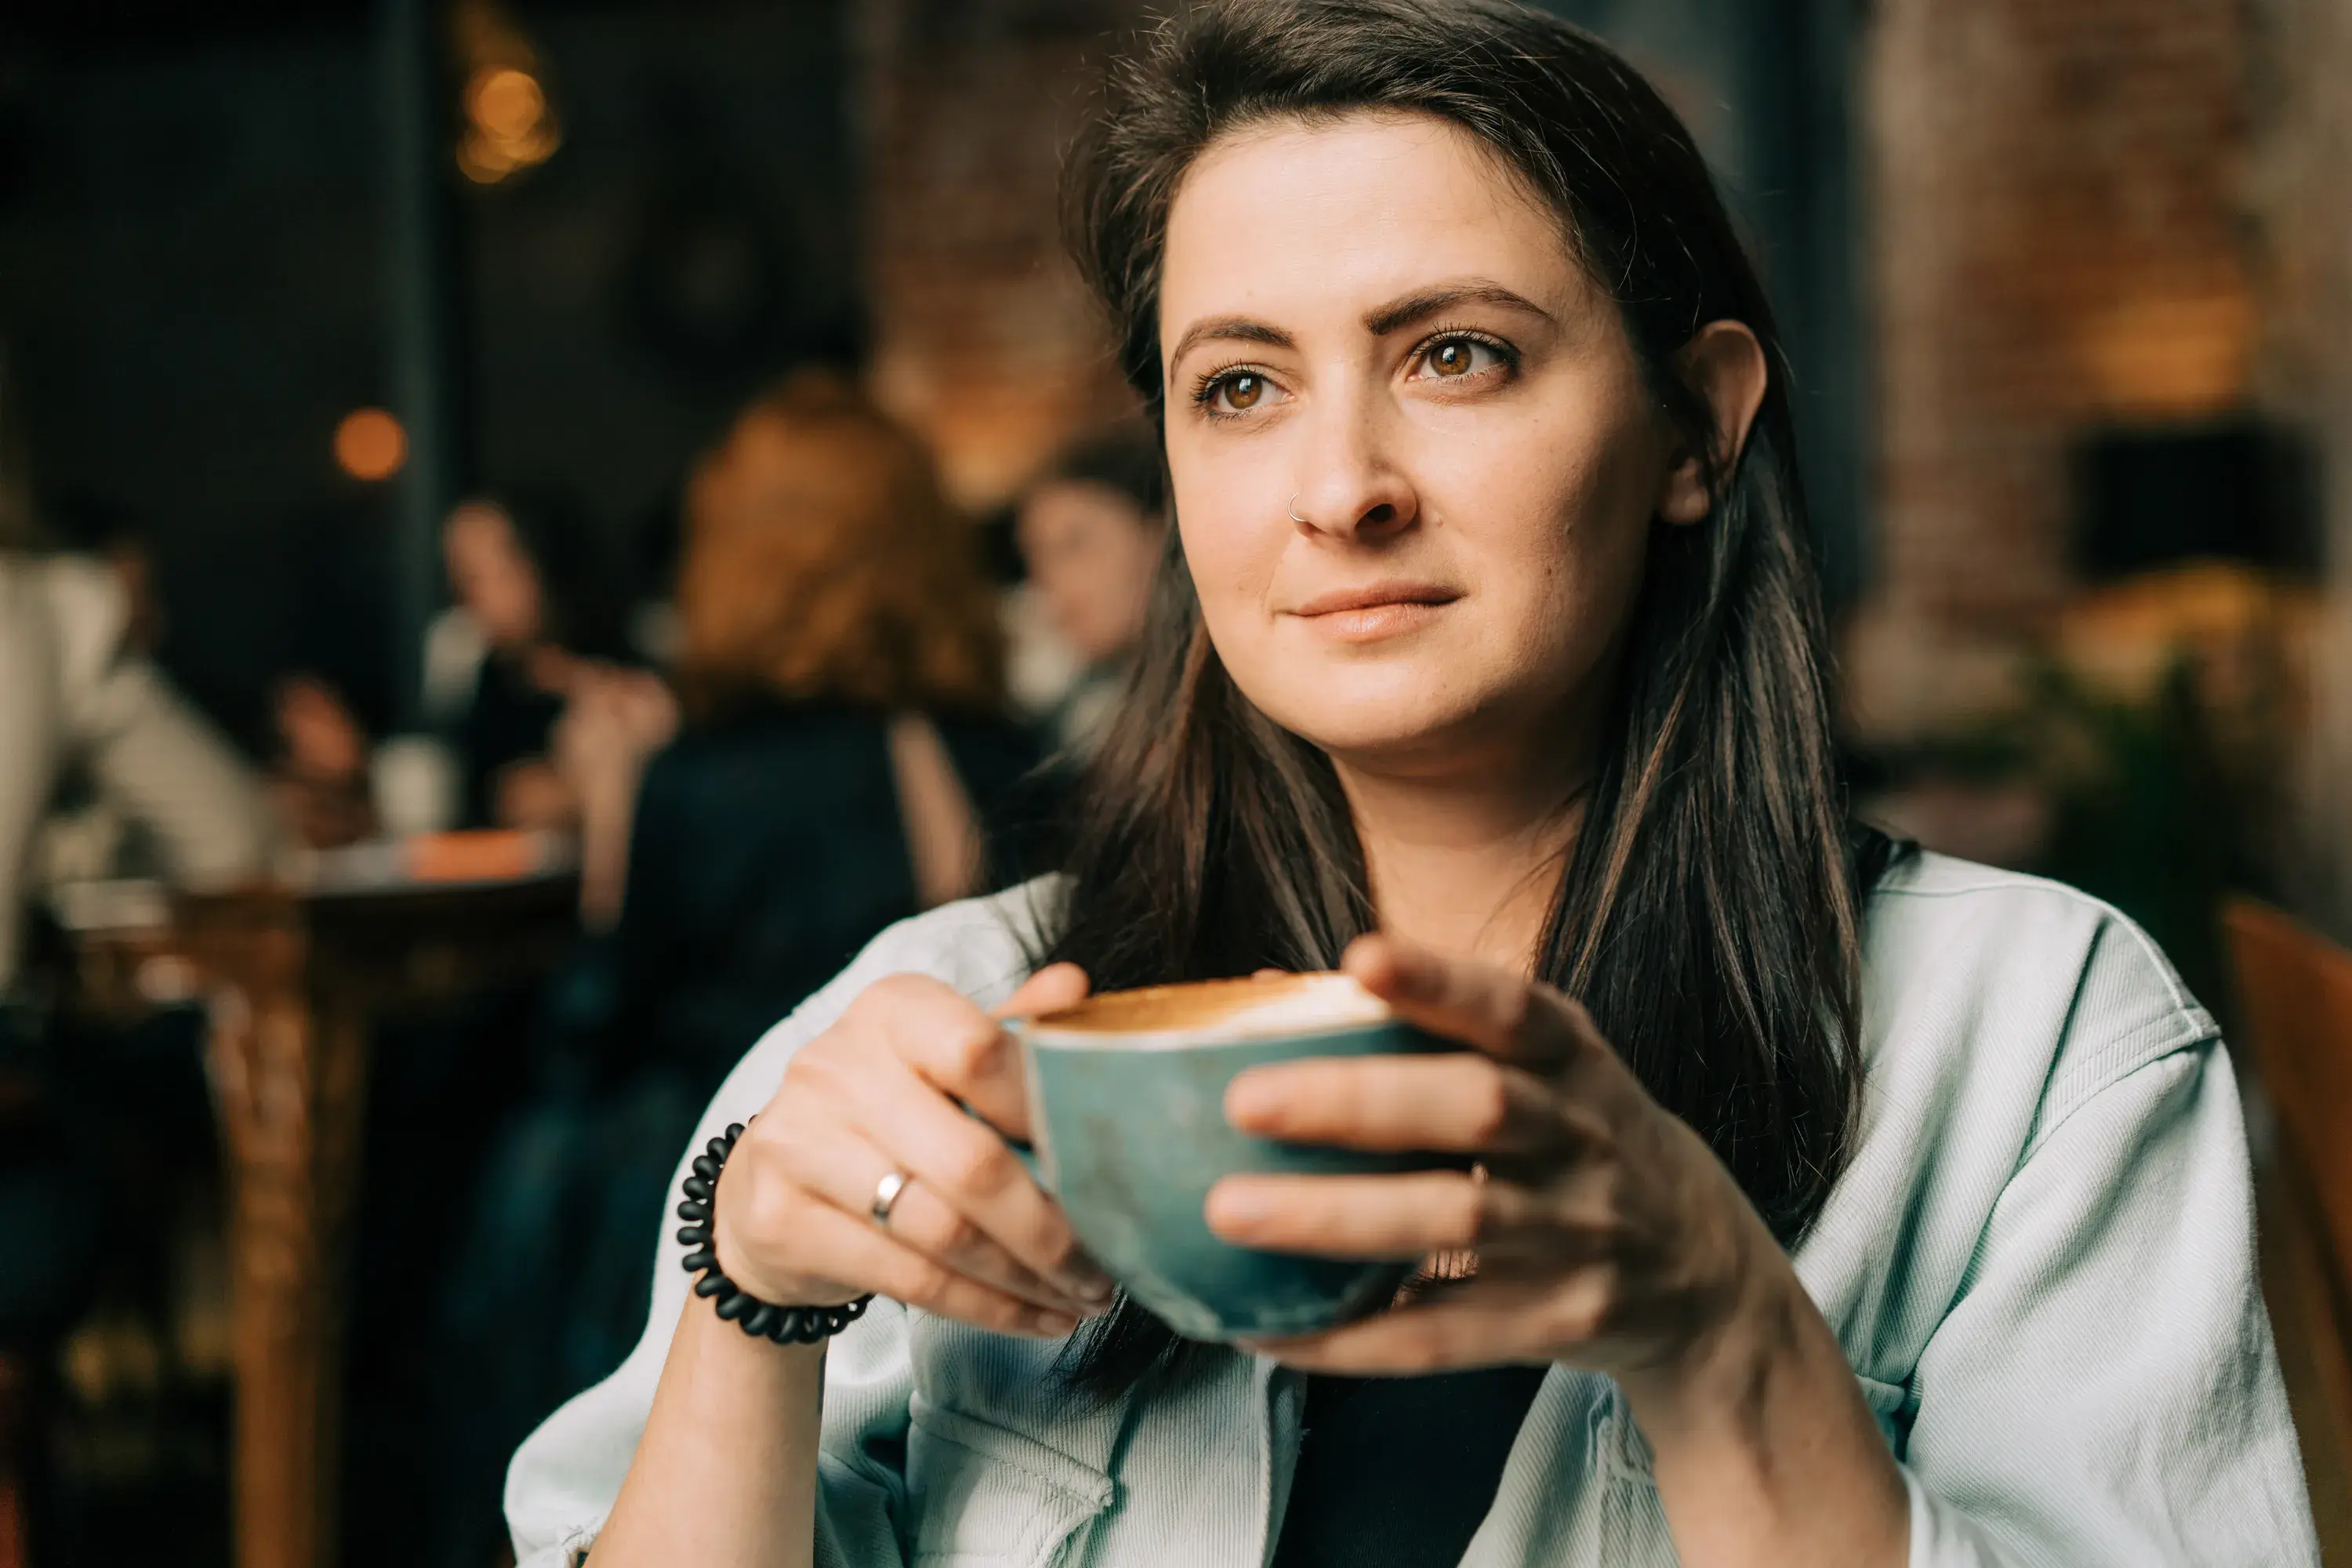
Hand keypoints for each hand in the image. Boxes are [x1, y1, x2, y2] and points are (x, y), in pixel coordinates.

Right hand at [711, 966, 1117, 1338]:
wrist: (768, 1181)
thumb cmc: (885, 1113)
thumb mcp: (941, 1057)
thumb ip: (1008, 1030)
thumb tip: (1075, 989)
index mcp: (890, 1011)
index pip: (980, 1050)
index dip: (1047, 1113)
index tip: (1105, 1164)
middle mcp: (835, 1067)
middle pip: (971, 1162)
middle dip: (1053, 1228)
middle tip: (1107, 1264)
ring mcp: (799, 1144)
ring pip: (944, 1233)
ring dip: (1027, 1278)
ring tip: (1083, 1297)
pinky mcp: (782, 1221)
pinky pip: (910, 1280)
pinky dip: (986, 1308)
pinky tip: (1035, 1318)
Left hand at [1204, 934, 1786, 1392]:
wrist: (1703, 1272)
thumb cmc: (1574, 1140)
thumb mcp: (1545, 1069)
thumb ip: (1428, 1032)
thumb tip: (1266, 989)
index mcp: (1572, 1059)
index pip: (1510, 1008)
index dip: (1439, 980)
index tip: (1362, 957)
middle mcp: (1582, 1138)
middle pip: (1478, 1110)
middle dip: (1359, 1101)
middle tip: (1243, 1100)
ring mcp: (1576, 1236)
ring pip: (1454, 1222)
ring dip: (1335, 1217)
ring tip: (1230, 1211)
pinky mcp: (1555, 1322)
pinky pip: (1442, 1335)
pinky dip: (1349, 1336)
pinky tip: (1263, 1329)